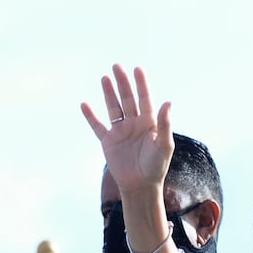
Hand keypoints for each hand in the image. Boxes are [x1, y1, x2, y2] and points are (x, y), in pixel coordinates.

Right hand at [80, 64, 174, 194]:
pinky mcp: (108, 142)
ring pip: (113, 108)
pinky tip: (85, 104)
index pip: (145, 99)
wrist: (141, 186)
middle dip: (123, 83)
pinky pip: (97, 126)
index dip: (141, 84)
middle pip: (127, 99)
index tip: (137, 69)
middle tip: (117, 66)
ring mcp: (120, 132)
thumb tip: (168, 102)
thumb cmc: (156, 166)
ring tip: (105, 78)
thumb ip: (165, 124)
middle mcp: (134, 124)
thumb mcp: (164, 145)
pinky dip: (90, 116)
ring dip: (109, 93)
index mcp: (149, 123)